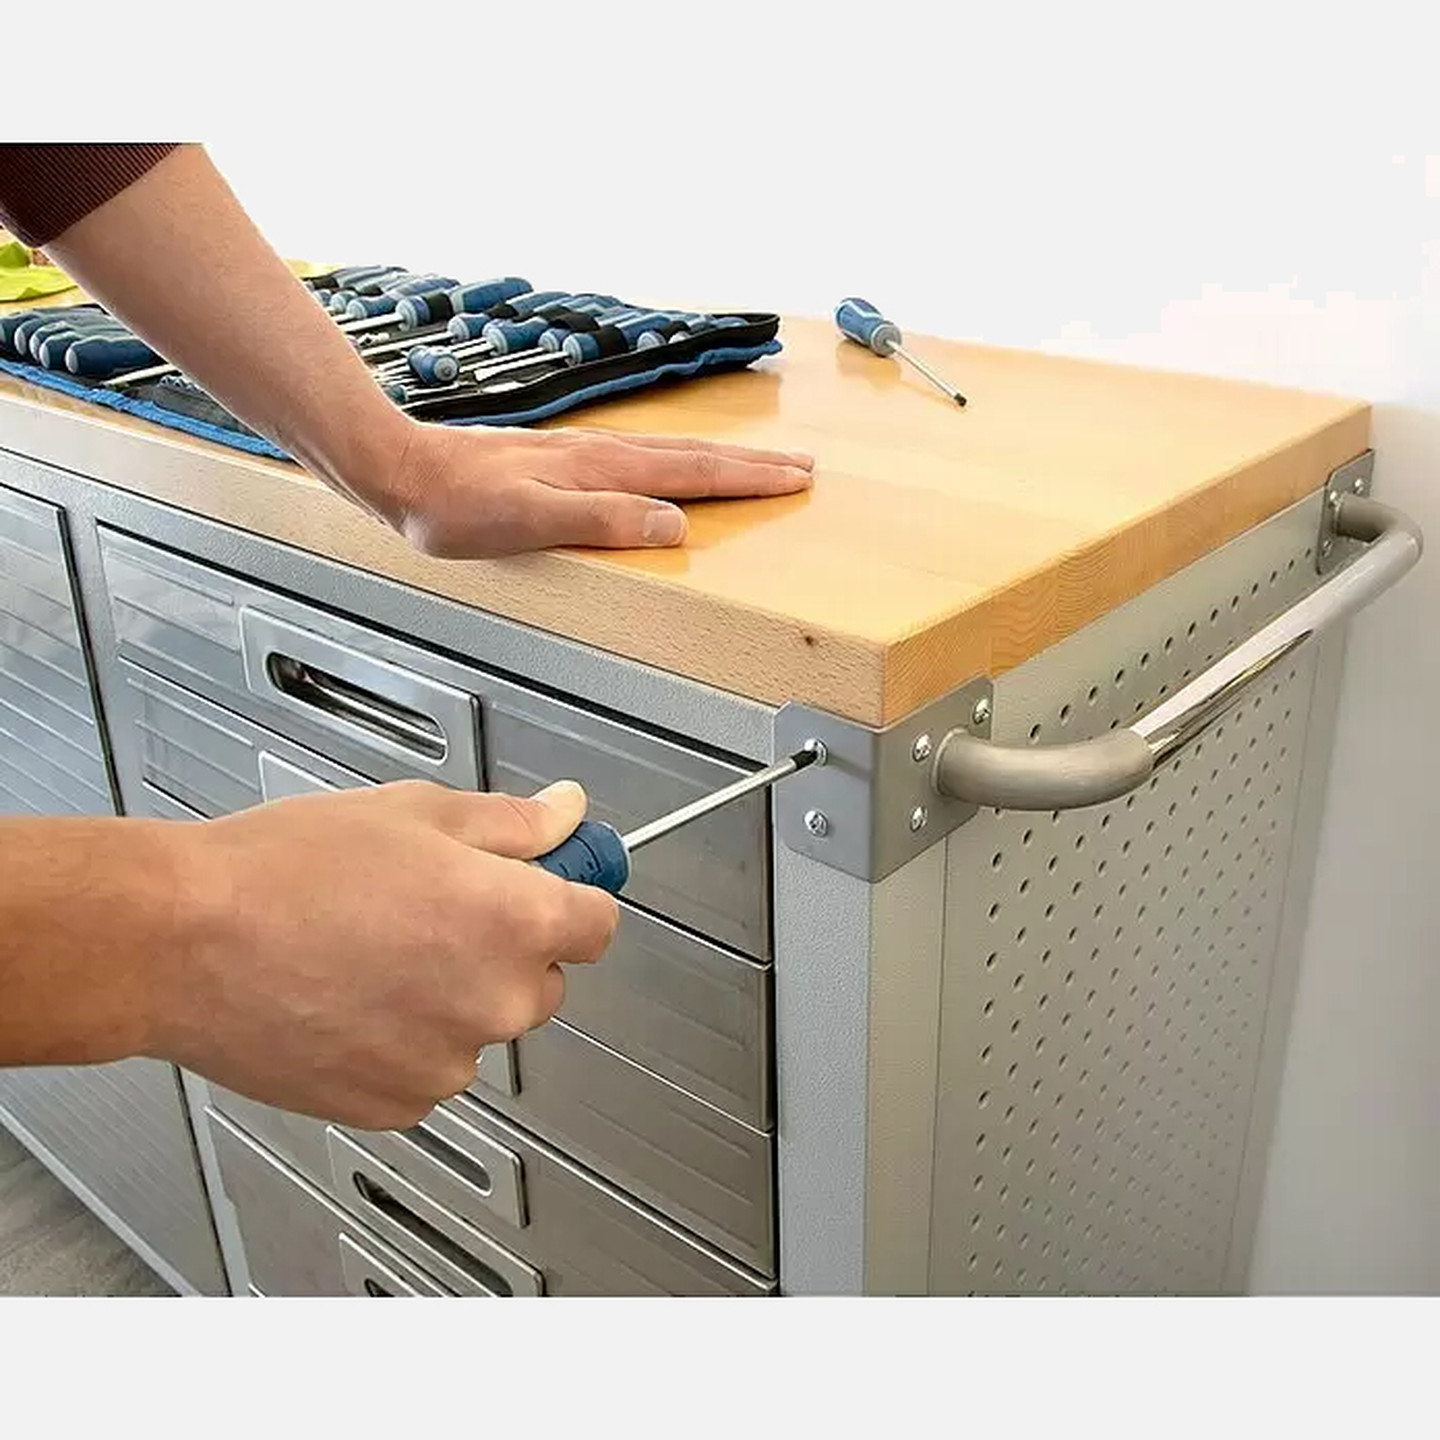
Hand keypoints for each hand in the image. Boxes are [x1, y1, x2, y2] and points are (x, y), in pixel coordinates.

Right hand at [152, 779, 616, 1129]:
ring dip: (451, 997)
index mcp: (514, 922)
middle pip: (543, 978)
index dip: (571, 895)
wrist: (182, 941)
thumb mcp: (416, 811)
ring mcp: (447, 1063)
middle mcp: (495, 1002)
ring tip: (371, 951)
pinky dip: (405, 1041)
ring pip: (480, 1025)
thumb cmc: (285, 872)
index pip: (598, 922)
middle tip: (430, 908)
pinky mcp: (395, 1105)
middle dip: (504, 946)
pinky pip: (429, 1068)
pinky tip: (350, 996)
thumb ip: (512, 822)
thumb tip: (565, 813)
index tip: (551, 885)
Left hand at [368, 419, 814, 558]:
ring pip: (670, 454)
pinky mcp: (562, 461)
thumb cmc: (456, 505)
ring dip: (720, 459)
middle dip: (751, 464)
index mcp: (601, 469)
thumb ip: (602, 519)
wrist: (402, 470)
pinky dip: (677, 462)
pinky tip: (669, 469)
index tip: (795, 479)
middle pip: (693, 456)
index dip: (747, 480)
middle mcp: (600, 454)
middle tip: (800, 466)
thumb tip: (674, 524)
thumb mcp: (530, 519)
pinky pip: (642, 458)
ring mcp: (582, 454)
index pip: (692, 474)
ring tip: (754, 465)